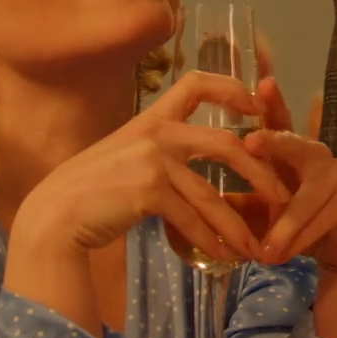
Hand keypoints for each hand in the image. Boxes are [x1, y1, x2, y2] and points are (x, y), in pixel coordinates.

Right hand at [12, 70, 290, 260]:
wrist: (56, 214)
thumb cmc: (92, 190)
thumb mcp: (125, 154)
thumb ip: (159, 150)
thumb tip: (193, 164)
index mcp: (152, 118)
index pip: (196, 83)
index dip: (231, 88)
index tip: (256, 105)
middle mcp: (156, 133)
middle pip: (226, 144)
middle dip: (259, 172)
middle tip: (280, 196)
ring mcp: (152, 160)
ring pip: (212, 194)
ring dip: (237, 225)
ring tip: (255, 247)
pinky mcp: (148, 190)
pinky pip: (192, 218)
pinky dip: (211, 239)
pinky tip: (224, 255)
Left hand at [239, 78, 336, 273]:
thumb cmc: (301, 226)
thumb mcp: (262, 215)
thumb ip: (237, 204)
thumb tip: (195, 199)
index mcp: (291, 153)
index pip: (279, 122)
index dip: (272, 102)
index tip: (262, 81)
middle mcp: (316, 155)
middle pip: (296, 144)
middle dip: (273, 142)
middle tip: (250, 143)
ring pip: (303, 197)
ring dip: (282, 225)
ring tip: (264, 252)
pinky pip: (320, 219)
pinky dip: (298, 240)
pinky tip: (282, 256)